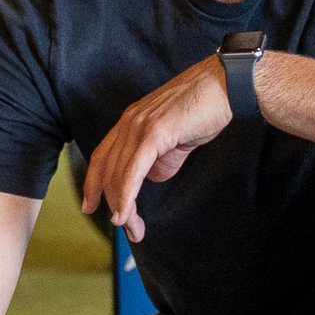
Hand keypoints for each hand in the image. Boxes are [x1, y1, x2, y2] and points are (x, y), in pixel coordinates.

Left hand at [81, 57, 232, 242]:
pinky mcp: (154, 131)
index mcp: (130, 121)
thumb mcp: (177, 140)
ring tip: (131, 229)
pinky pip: (133, 169)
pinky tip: (125, 213)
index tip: (89, 207)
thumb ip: (161, 160)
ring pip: (118, 173)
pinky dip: (126, 194)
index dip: (92, 184)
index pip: (102, 157)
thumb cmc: (206, 109)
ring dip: (122, 206)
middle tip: (125, 228)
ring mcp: (139, 125)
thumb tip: (151, 178)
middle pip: (107, 169)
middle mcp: (128, 122)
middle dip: (111, 203)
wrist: (225, 86)